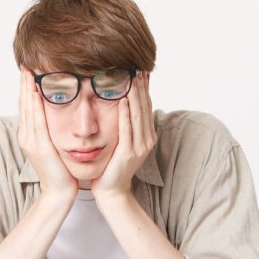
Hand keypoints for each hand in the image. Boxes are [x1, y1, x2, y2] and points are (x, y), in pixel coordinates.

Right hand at [18, 66, 79, 204]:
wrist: (59, 192)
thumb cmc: (60, 170)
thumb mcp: (53, 146)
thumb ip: (50, 131)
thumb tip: (53, 117)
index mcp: (29, 135)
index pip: (26, 107)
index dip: (26, 89)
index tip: (28, 72)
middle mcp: (26, 136)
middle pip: (24, 105)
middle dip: (25, 85)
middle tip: (26, 66)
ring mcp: (31, 141)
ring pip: (28, 110)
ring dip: (28, 90)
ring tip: (29, 73)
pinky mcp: (40, 146)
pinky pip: (37, 121)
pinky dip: (35, 106)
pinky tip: (37, 93)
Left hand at [91, 70, 155, 201]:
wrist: (111, 190)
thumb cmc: (113, 164)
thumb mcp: (124, 141)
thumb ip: (127, 124)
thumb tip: (124, 102)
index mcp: (147, 136)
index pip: (147, 107)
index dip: (145, 89)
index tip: (142, 72)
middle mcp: (147, 140)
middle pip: (144, 108)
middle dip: (141, 88)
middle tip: (137, 68)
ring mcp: (139, 147)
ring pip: (137, 115)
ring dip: (134, 95)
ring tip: (131, 78)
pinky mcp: (127, 153)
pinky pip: (126, 129)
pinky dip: (124, 113)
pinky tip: (121, 100)